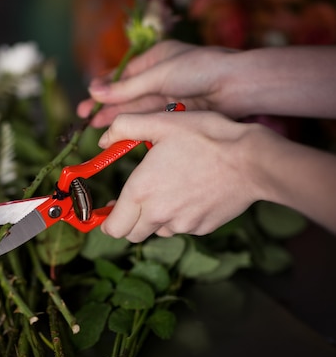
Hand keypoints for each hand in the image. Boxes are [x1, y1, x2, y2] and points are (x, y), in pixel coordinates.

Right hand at [77, 40, 240, 126]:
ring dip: (117, 119)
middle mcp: (161, 78)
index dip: (103, 89)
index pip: (123, 75)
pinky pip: (150, 121)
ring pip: (137, 110)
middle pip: (127, 95)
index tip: (87, 102)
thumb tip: (94, 92)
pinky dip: (135, 127)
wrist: (238, 87)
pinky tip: (120, 134)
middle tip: (85, 120)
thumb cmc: (201, 70)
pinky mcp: (176, 114)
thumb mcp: (157, 76)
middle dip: (106, 108)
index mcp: (156, 59)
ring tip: (97, 131)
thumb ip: (125, 89)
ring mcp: (169, 97)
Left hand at [98, 110, 268, 241]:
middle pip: (131, 235)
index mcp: (141, 192)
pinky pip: (183, 226)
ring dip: (156, 217)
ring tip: (170, 188)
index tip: (108, 210)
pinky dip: (181, 215)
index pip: (112, 228)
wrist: (253, 160)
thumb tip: (104, 139)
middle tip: (136, 199)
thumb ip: (124, 127)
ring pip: (158, 230)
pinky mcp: (203, 228)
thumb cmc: (206, 138)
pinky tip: (192, 192)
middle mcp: (159, 214)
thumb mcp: (161, 122)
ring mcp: (183, 224)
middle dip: (128, 221)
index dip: (106, 221)